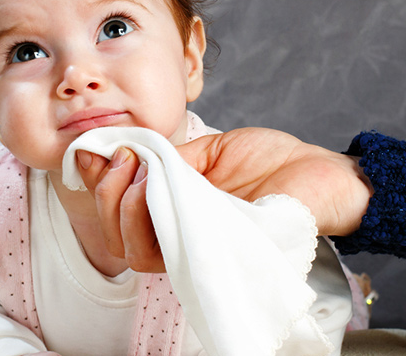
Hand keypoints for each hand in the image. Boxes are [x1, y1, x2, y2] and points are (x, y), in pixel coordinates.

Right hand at [76, 128, 372, 271]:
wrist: (318, 173)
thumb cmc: (272, 162)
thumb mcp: (211, 150)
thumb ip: (169, 157)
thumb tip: (125, 151)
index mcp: (178, 212)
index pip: (120, 213)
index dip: (95, 186)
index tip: (88, 153)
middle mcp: (182, 236)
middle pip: (118, 237)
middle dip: (105, 193)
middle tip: (122, 158)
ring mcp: (198, 249)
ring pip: (134, 250)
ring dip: (121, 205)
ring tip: (136, 170)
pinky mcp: (217, 256)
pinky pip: (168, 253)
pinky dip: (148, 217)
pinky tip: (154, 183)